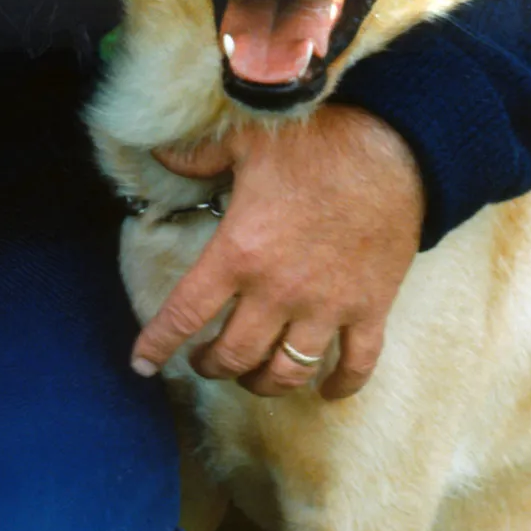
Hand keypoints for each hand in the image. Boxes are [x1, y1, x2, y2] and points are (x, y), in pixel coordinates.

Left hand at [131, 105, 422, 398]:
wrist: (390, 148)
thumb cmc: (314, 142)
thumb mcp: (244, 140)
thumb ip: (199, 156)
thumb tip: (161, 153)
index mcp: (239, 252)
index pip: (185, 314)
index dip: (157, 344)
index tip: (140, 364)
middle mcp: (277, 291)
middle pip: (233, 355)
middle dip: (211, 366)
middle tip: (203, 361)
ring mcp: (325, 307)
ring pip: (286, 372)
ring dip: (262, 383)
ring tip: (251, 376)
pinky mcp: (368, 309)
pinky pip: (356, 365)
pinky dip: (340, 386)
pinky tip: (328, 391)